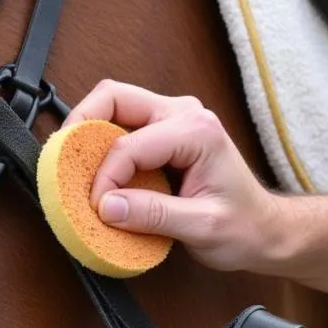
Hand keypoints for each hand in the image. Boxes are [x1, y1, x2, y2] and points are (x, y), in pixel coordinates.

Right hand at [63, 80, 283, 272]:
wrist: (265, 230)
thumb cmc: (244, 227)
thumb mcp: (202, 227)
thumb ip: (154, 215)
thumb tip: (106, 206)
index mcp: (196, 131)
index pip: (130, 144)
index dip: (105, 175)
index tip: (96, 207)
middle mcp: (184, 114)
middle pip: (114, 98)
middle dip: (81, 127)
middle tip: (62, 162)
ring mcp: (173, 120)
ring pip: (114, 108)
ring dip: (89, 134)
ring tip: (74, 168)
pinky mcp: (164, 134)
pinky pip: (123, 127)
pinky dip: (102, 146)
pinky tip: (95, 172)